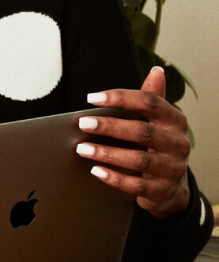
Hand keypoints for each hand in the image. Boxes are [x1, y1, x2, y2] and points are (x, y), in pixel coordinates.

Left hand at [76, 66, 191, 218]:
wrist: (172, 186)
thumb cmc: (157, 145)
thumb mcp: (157, 122)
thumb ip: (152, 98)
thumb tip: (156, 70)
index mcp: (175, 120)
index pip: (149, 102)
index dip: (120, 98)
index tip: (91, 98)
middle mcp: (178, 144)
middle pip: (142, 131)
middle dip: (109, 126)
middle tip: (82, 123)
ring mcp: (173, 169)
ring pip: (139, 159)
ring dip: (107, 153)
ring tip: (81, 149)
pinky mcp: (164, 191)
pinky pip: (138, 185)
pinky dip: (115, 178)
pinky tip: (95, 171)